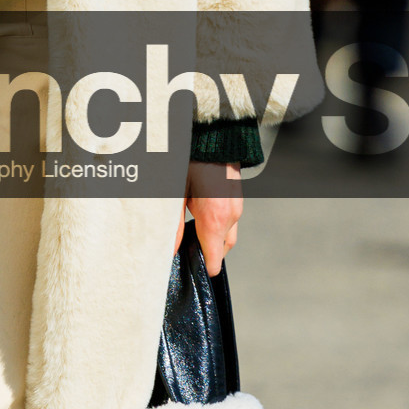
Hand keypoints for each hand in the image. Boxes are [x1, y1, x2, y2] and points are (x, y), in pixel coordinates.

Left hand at [178, 159, 243, 276]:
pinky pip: (231, 221)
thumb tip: (170, 250)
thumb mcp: (174, 195)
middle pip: (222, 249)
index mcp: (214, 219)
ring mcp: (237, 207)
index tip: (193, 271)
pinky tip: (202, 215)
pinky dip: (219, 226)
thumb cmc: (191, 163)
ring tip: (193, 232)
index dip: (203, 268)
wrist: (214, 137)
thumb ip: (172, 225)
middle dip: (207, 254)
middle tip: (188, 252)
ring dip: (213, 239)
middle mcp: (231, 216)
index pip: (215, 259)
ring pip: (228, 235)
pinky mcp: (238, 198)